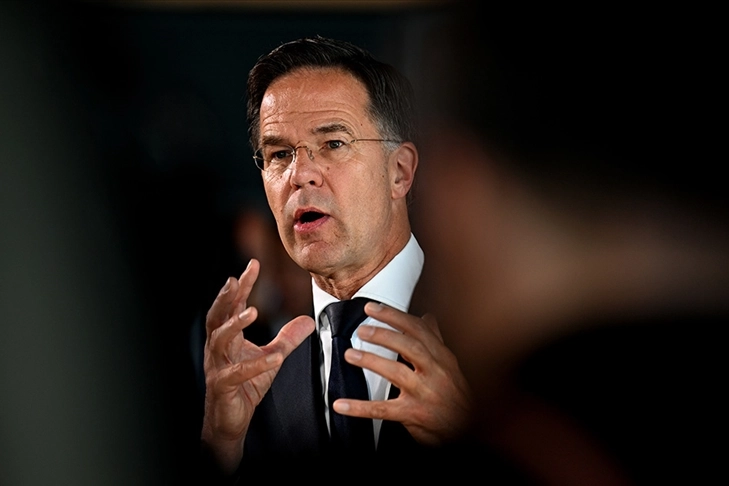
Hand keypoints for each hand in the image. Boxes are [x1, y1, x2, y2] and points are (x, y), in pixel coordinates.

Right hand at [201, 259, 314, 472]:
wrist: (230, 421)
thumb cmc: (245, 386)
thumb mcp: (271, 358)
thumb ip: (287, 338)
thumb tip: (308, 320)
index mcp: (227, 338)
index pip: (232, 306)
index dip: (241, 285)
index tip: (252, 265)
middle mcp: (218, 348)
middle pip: (219, 316)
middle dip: (228, 296)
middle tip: (238, 279)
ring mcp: (218, 367)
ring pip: (220, 341)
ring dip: (235, 324)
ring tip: (252, 312)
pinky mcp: (223, 387)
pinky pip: (237, 373)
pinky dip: (255, 365)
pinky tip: (274, 358)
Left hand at [332, 302, 471, 445]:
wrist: (468, 429)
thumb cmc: (456, 396)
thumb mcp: (450, 366)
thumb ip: (436, 341)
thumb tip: (428, 317)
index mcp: (442, 358)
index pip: (418, 330)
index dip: (394, 316)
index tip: (373, 308)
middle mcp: (435, 372)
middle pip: (409, 346)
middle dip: (383, 334)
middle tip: (361, 329)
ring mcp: (425, 393)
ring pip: (397, 372)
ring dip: (371, 361)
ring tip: (350, 355)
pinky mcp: (414, 414)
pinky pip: (382, 410)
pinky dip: (359, 407)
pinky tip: (342, 404)